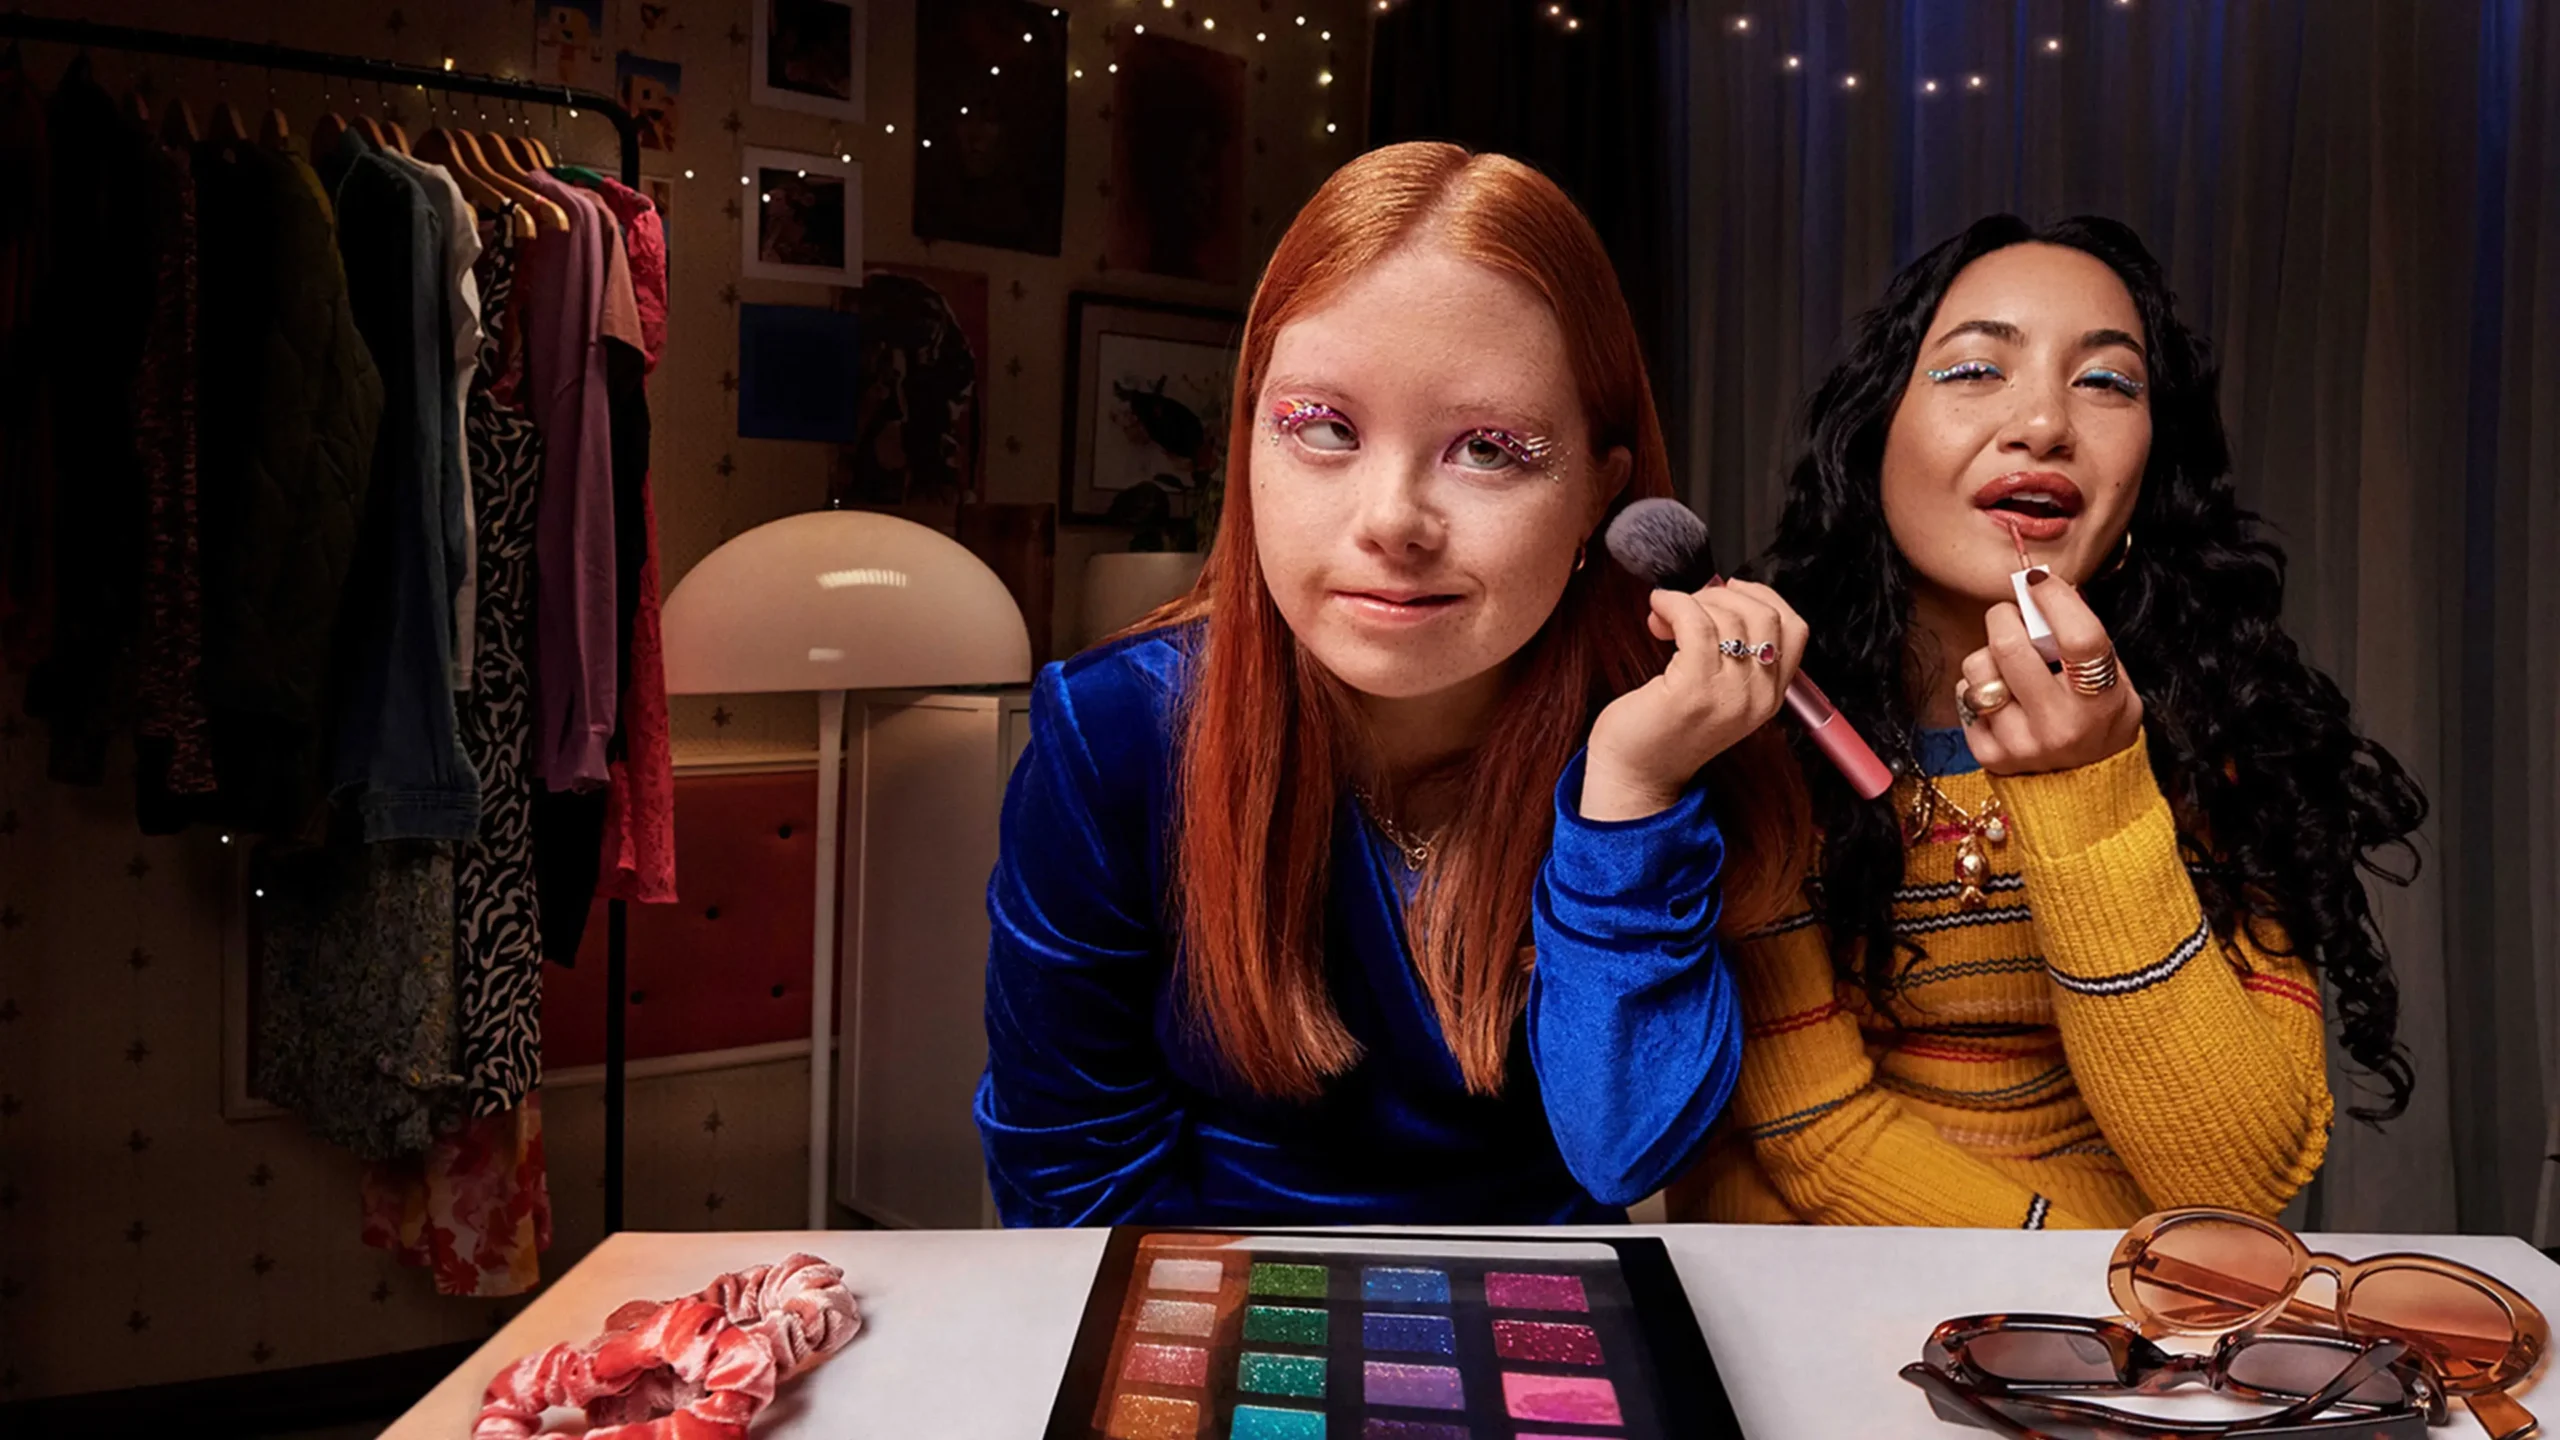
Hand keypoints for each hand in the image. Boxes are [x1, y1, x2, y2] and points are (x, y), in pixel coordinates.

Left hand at [1582, 580, 1807, 820]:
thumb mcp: (1718, 694)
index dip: (1763, 597)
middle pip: (1766, 615)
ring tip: (1665, 614)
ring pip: (1730, 616)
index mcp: (1769, 698)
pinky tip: (1658, 608)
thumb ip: (1732, 655)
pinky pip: (1696, 623)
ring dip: (1693, 600)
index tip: (1728, 591)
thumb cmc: (1664, 732)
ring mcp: (1729, 695)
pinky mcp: (1693, 689)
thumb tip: (1720, 595)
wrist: (1635, 777)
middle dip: (1724, 596)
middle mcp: (1757, 698)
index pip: (1794, 629)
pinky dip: (1675, 604)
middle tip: (1689, 604)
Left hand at [1959, 572, 2143, 775]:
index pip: (2079, 639)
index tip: (2038, 581)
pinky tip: (2002, 698)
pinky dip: (1978, 686)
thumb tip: (2043, 588)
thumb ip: (2085, 640)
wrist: (2084, 787)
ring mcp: (2021, 744)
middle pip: (2009, 646)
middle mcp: (2060, 726)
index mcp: (2101, 703)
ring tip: (2010, 668)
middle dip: (2005, 617)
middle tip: (2013, 616)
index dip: (2055, 599)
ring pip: (1977, 668)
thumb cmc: (2098, 718)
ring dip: (1988, 655)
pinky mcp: (1989, 755)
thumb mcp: (2116, 682)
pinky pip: (1964, 694)